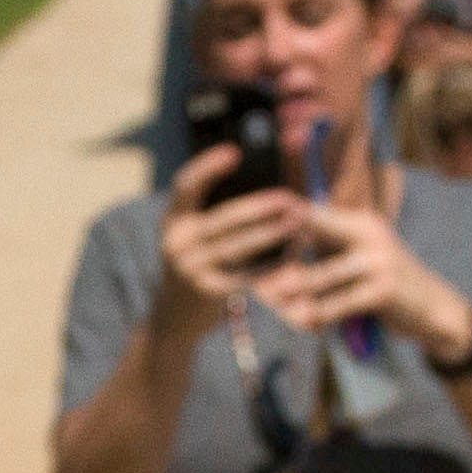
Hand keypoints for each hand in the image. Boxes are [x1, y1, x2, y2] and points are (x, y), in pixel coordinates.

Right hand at [152, 150, 304, 332]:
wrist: (173, 319)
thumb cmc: (196, 267)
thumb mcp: (193, 238)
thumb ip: (215, 214)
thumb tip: (259, 188)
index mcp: (172, 221)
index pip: (185, 186)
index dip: (207, 167)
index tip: (234, 152)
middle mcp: (176, 243)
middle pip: (224, 218)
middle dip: (261, 207)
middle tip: (290, 198)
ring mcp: (189, 269)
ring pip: (238, 246)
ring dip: (272, 233)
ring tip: (299, 222)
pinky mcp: (205, 293)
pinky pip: (244, 276)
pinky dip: (269, 268)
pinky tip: (292, 258)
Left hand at [252, 194, 469, 353]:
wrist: (434, 310)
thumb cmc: (386, 286)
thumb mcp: (361, 260)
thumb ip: (329, 251)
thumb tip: (282, 254)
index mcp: (360, 222)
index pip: (315, 214)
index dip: (283, 219)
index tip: (250, 226)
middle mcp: (370, 234)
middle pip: (316, 235)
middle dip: (283, 251)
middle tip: (252, 265)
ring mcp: (379, 261)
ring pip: (324, 275)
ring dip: (294, 289)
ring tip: (268, 297)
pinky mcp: (383, 290)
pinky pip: (341, 304)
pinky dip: (319, 315)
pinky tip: (301, 323)